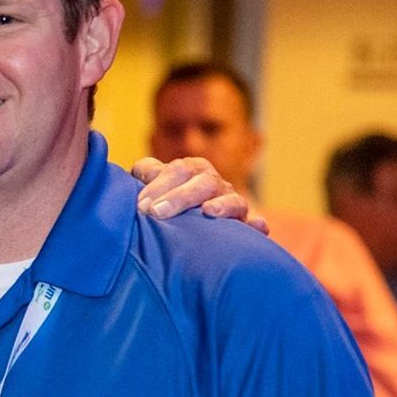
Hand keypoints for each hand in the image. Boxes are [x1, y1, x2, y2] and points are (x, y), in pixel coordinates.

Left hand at [131, 156, 266, 233]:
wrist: (185, 221)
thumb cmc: (165, 200)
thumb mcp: (155, 184)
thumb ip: (147, 174)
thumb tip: (139, 171)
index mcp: (194, 170)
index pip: (180, 170)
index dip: (160, 184)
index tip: (140, 205)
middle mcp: (215, 184)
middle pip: (203, 184)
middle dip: (179, 197)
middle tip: (155, 213)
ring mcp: (233, 204)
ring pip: (234, 201)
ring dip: (222, 205)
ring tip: (208, 211)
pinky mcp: (245, 226)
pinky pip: (255, 226)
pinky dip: (257, 225)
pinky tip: (257, 226)